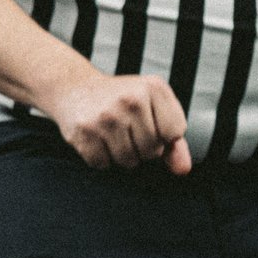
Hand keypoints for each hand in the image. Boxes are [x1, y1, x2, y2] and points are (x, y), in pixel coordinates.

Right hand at [44, 69, 191, 172]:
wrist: (75, 87)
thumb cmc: (122, 100)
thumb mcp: (154, 108)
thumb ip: (174, 140)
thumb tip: (183, 170)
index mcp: (154, 88)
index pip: (174, 133)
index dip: (164, 136)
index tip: (150, 123)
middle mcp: (131, 100)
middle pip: (153, 151)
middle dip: (143, 148)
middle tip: (128, 129)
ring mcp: (107, 116)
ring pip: (129, 161)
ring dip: (122, 156)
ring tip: (114, 135)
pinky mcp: (84, 131)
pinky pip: (103, 164)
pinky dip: (101, 158)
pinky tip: (97, 139)